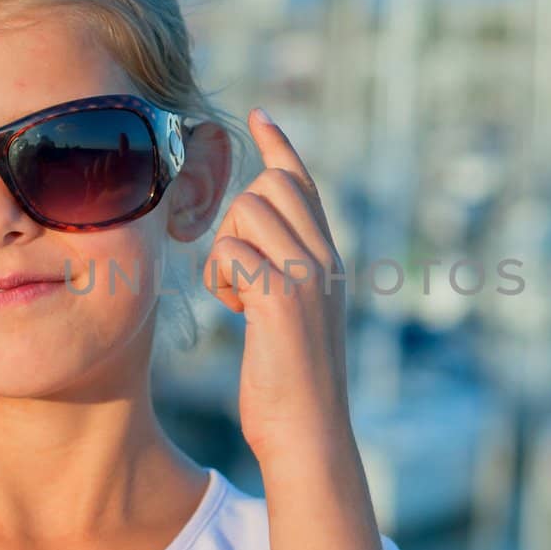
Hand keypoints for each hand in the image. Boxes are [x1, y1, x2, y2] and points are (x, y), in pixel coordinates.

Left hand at [205, 107, 354, 469]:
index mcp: (330, 261)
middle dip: (235, 222)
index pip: (303, 185)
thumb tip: (247, 242)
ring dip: (224, 252)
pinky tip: (237, 313)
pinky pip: (230, 253)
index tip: (260, 114)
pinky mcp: (282, 297)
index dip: (280, 147)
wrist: (308, 435)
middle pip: (267, 189)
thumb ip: (281, 274)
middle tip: (236, 272)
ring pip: (244, 213)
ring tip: (238, 299)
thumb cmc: (289, 386)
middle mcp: (326, 259)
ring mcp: (308, 275)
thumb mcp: (291, 318)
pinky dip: (220, 280)